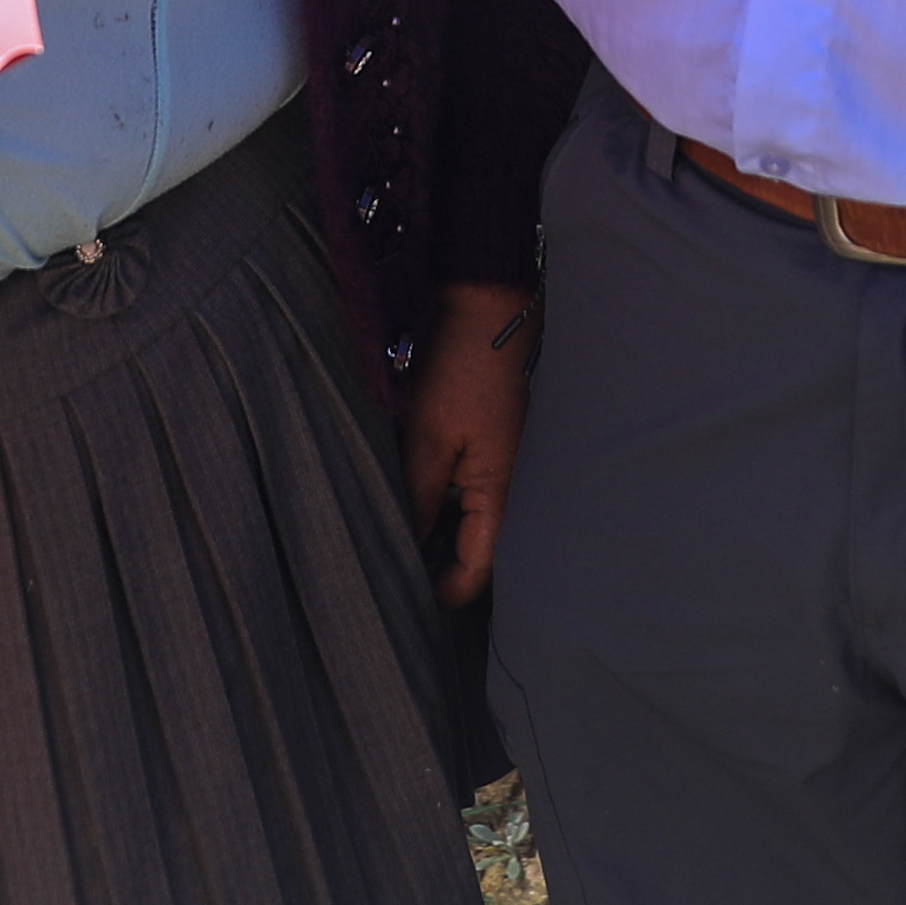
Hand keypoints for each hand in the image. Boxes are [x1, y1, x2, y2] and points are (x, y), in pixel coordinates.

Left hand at [398, 284, 536, 604]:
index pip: (477, 569)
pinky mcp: (495, 446)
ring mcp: (506, 466)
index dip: (443, 591)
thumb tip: (405, 548)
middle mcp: (513, 488)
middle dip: (439, 564)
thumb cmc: (465, 370)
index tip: (404, 596)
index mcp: (503, 493)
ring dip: (439, 531)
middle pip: (477, 550)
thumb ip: (418, 498)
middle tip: (392, 566)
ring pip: (472, 521)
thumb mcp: (430, 438)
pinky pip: (470, 490)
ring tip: (395, 533)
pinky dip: (444, 501)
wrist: (490, 309)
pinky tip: (414, 496)